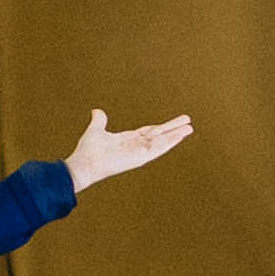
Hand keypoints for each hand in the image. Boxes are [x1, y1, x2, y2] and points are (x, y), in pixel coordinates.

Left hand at [62, 109, 192, 190]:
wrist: (84, 164)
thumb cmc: (88, 151)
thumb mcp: (96, 130)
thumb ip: (99, 121)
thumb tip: (97, 111)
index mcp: (129, 140)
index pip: (149, 132)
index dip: (162, 127)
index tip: (173, 123)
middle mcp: (136, 146)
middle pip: (159, 135)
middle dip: (174, 129)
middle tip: (189, 122)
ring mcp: (139, 152)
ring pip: (162, 141)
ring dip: (176, 135)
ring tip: (190, 128)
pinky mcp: (140, 157)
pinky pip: (158, 147)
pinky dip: (170, 141)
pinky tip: (180, 135)